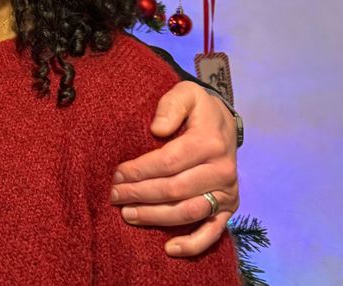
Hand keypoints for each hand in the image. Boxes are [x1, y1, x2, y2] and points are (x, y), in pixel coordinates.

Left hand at [109, 81, 238, 256]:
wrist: (224, 123)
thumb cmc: (197, 109)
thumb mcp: (185, 93)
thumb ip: (170, 106)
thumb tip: (157, 129)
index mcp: (209, 142)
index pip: (168, 162)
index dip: (140, 170)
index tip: (116, 174)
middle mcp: (222, 170)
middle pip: (174, 189)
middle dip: (140, 194)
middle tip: (113, 195)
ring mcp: (227, 192)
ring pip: (188, 212)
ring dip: (155, 217)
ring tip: (127, 214)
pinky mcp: (228, 208)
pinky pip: (213, 232)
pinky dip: (192, 244)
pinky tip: (168, 248)